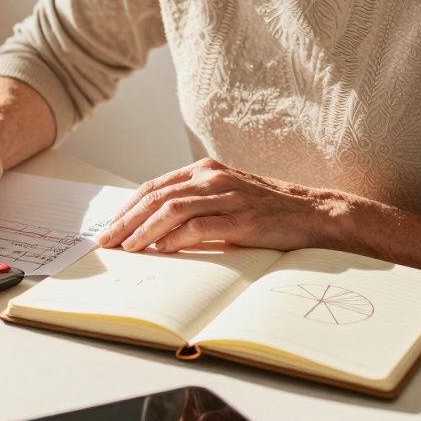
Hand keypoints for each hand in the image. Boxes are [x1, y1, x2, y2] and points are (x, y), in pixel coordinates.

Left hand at [95, 158, 345, 252]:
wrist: (314, 214)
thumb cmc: (267, 211)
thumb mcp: (225, 200)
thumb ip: (195, 206)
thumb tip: (155, 229)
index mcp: (204, 171)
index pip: (154, 187)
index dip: (127, 207)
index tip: (109, 227)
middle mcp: (212, 178)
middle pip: (155, 196)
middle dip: (126, 220)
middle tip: (106, 240)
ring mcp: (227, 196)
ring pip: (171, 208)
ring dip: (143, 230)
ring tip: (126, 248)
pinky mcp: (241, 218)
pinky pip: (198, 226)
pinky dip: (175, 238)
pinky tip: (159, 249)